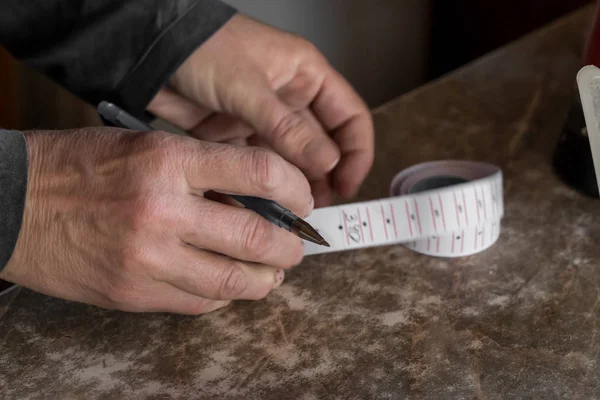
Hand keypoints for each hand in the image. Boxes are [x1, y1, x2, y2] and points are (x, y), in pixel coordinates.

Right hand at [1, 128, 311, 313]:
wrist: (14, 204)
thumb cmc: (80, 166)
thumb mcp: (147, 145)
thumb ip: (204, 169)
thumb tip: (262, 196)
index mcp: (168, 161)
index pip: (260, 172)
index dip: (296, 188)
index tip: (303, 199)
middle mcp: (162, 210)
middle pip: (257, 237)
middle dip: (291, 247)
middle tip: (297, 247)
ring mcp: (148, 258)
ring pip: (234, 280)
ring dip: (266, 279)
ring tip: (273, 273)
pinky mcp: (134, 294)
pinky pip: (200, 302)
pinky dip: (224, 294)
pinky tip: (227, 283)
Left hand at [147, 14, 373, 206]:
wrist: (150, 52)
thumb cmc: (203, 48)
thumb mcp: (250, 88)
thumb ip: (288, 129)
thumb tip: (328, 163)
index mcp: (307, 76)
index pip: (350, 118)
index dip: (357, 154)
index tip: (348, 186)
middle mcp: (291, 100)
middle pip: (323, 146)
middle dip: (324, 178)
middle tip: (318, 208)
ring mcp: (264, 121)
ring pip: (291, 161)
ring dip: (294, 187)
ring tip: (292, 212)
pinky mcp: (237, 138)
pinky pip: (259, 168)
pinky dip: (261, 187)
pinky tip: (262, 205)